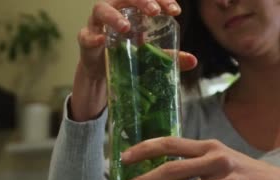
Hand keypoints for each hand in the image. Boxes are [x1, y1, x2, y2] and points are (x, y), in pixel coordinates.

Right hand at [71, 0, 196, 121]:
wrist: (104, 73)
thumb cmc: (128, 55)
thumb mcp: (151, 55)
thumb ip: (169, 56)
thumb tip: (193, 60)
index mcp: (133, 10)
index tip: (175, 10)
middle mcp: (115, 11)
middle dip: (141, 1)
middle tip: (155, 12)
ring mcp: (97, 24)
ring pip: (101, 9)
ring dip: (114, 16)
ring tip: (126, 28)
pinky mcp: (86, 40)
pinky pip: (86, 35)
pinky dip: (93, 37)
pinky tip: (102, 41)